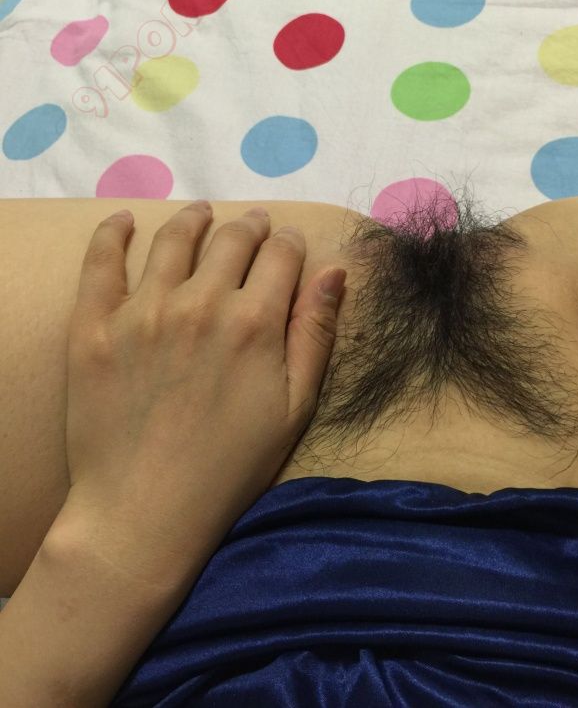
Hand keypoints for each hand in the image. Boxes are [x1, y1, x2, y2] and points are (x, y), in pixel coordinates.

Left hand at [61, 201, 345, 584]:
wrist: (144, 511)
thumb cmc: (231, 467)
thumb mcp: (294, 407)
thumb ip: (314, 333)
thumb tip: (335, 270)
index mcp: (255, 322)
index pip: (280, 254)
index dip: (290, 242)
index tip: (289, 244)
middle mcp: (201, 303)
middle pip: (232, 240)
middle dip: (251, 227)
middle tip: (253, 226)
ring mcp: (142, 310)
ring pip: (174, 240)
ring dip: (195, 219)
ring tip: (201, 214)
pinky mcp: (93, 325)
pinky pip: (101, 261)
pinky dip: (113, 232)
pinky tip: (124, 220)